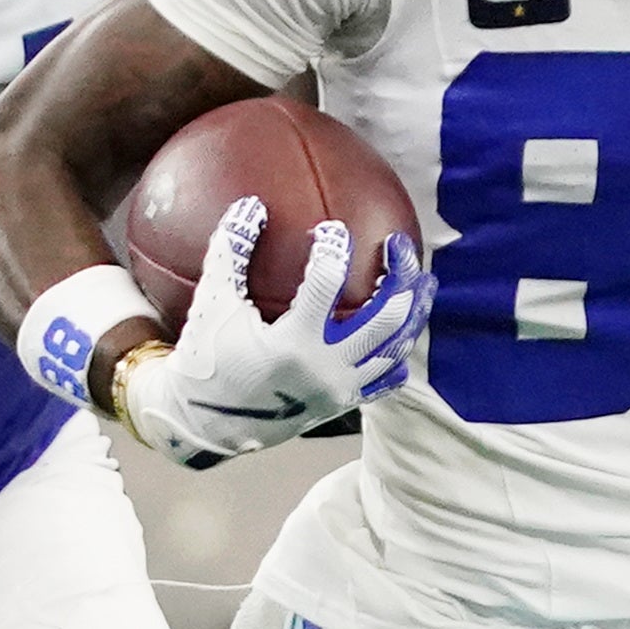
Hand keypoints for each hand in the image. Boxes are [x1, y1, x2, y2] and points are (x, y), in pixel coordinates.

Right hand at [118, 197, 431, 468]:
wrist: (205, 426)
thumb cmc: (205, 357)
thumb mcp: (212, 303)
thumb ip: (230, 251)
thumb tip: (250, 202)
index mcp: (292, 344)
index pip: (327, 284)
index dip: (333, 249)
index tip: (332, 229)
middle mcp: (325, 369)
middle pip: (385, 318)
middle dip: (399, 275)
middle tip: (398, 242)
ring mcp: (339, 389)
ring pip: (395, 349)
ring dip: (414, 313)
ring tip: (424, 280)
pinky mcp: (341, 403)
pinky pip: (384, 380)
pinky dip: (397, 356)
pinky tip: (403, 332)